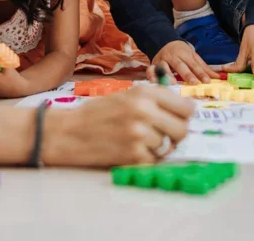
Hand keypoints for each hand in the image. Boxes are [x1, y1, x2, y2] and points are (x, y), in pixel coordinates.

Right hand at [41, 86, 193, 166]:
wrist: (67, 132)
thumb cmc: (96, 113)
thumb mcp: (126, 96)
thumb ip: (153, 100)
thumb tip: (185, 110)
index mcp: (144, 93)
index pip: (186, 107)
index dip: (184, 115)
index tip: (179, 118)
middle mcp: (144, 111)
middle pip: (182, 129)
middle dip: (176, 134)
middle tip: (164, 134)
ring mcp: (139, 135)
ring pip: (168, 147)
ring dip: (158, 147)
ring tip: (141, 142)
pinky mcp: (133, 155)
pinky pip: (154, 160)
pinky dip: (146, 159)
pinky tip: (131, 151)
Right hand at [147, 40, 218, 84]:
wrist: (163, 41)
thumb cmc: (181, 52)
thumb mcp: (193, 56)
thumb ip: (203, 67)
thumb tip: (217, 77)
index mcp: (184, 54)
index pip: (194, 64)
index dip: (201, 73)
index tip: (207, 81)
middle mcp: (173, 57)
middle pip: (180, 66)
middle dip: (187, 74)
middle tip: (194, 83)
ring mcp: (162, 61)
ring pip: (164, 67)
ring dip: (168, 75)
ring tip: (173, 83)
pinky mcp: (152, 65)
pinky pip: (150, 70)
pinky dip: (151, 75)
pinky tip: (154, 82)